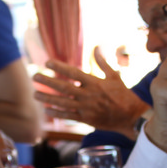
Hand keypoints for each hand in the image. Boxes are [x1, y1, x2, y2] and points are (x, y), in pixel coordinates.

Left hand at [33, 47, 147, 132]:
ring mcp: (86, 109)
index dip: (60, 67)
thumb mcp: (114, 76)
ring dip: (48, 98)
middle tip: (35, 76)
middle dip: (48, 82)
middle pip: (64, 88)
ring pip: (63, 103)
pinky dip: (57, 113)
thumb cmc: (123, 94)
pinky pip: (69, 116)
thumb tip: (96, 47)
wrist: (131, 116)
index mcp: (95, 83)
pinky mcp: (86, 120)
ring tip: (35, 94)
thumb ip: (102, 62)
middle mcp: (89, 95)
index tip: (47, 62)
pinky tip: (46, 109)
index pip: (74, 73)